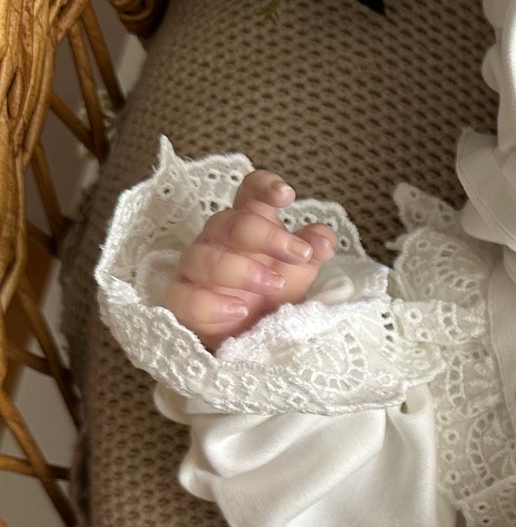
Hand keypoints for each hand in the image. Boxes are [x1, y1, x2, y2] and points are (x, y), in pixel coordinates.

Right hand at [162, 169, 336, 352]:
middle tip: (299, 254)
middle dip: (267, 236)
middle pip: (231, 223)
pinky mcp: (181, 299)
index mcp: (248, 224)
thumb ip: (311, 251)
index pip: (249, 193)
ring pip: (205, 258)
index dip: (264, 187)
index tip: (286, 195)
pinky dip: (213, 304)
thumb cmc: (272, 296)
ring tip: (275, 286)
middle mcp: (218, 239)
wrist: (251, 339)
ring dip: (242, 271)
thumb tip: (324, 239)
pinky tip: (238, 311)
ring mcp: (195, 267)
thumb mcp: (298, 272)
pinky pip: (186, 297)